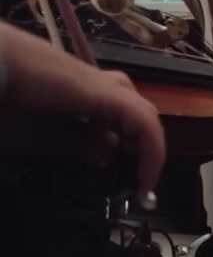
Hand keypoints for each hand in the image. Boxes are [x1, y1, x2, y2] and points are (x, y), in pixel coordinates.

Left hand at [0, 22, 164, 198]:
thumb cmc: (0, 100)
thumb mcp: (31, 134)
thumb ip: (74, 141)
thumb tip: (110, 148)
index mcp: (91, 94)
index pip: (143, 120)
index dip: (153, 154)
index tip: (144, 187)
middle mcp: (93, 77)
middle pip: (138, 105)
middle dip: (144, 141)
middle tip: (133, 172)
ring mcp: (76, 70)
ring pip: (120, 94)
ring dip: (126, 126)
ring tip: (110, 153)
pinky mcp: (59, 69)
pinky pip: (97, 91)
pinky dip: (103, 115)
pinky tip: (83, 131)